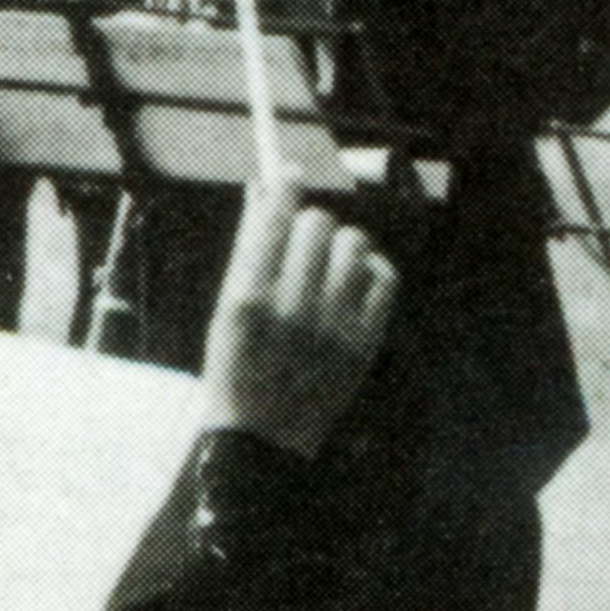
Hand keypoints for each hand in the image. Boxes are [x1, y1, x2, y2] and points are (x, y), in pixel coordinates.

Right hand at [197, 183, 399, 457]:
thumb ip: (247, 251)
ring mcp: (334, 329)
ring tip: (325, 266)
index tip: (289, 168)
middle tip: (300, 239)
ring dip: (340, 245)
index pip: (273, 219)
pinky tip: (351, 284)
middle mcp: (292, 311)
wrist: (261, 442)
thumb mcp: (224, 311)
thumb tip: (265, 190)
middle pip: (318, 224)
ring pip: (355, 244)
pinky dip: (370, 271)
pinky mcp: (365, 344)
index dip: (284, 184)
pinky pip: (384, 277)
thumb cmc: (234, 368)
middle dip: (308, 222)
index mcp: (247, 300)